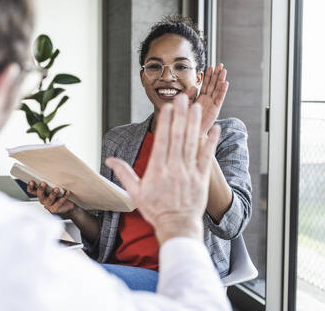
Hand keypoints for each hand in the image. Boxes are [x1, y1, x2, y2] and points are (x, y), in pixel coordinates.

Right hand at [27, 181, 75, 216]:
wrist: (68, 205)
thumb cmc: (59, 194)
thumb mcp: (53, 187)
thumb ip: (50, 182)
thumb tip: (51, 172)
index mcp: (41, 194)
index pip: (32, 191)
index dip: (30, 187)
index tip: (32, 181)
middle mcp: (43, 200)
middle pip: (39, 195)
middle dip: (41, 189)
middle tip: (43, 183)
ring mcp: (49, 205)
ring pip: (49, 200)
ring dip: (53, 194)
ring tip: (57, 189)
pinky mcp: (55, 209)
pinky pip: (59, 202)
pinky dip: (64, 197)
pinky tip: (67, 192)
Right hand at [106, 94, 220, 244]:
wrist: (177, 226)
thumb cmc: (155, 209)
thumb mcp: (135, 193)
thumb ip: (124, 174)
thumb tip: (109, 160)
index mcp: (157, 170)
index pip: (162, 141)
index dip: (166, 122)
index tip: (168, 107)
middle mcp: (174, 168)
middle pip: (178, 137)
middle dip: (180, 115)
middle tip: (182, 97)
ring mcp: (189, 173)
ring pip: (192, 144)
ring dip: (195, 124)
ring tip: (196, 107)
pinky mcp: (202, 178)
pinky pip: (207, 157)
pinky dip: (211, 142)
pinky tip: (215, 129)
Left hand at [193, 63, 228, 132]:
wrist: (190, 133)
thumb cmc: (186, 121)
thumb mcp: (185, 105)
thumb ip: (189, 95)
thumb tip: (194, 86)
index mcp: (200, 99)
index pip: (206, 85)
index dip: (208, 76)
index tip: (210, 67)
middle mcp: (207, 101)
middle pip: (213, 85)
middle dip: (216, 75)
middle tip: (220, 65)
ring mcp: (212, 104)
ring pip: (217, 89)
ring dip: (220, 80)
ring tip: (224, 70)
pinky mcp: (215, 110)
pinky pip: (219, 98)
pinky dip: (222, 91)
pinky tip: (225, 83)